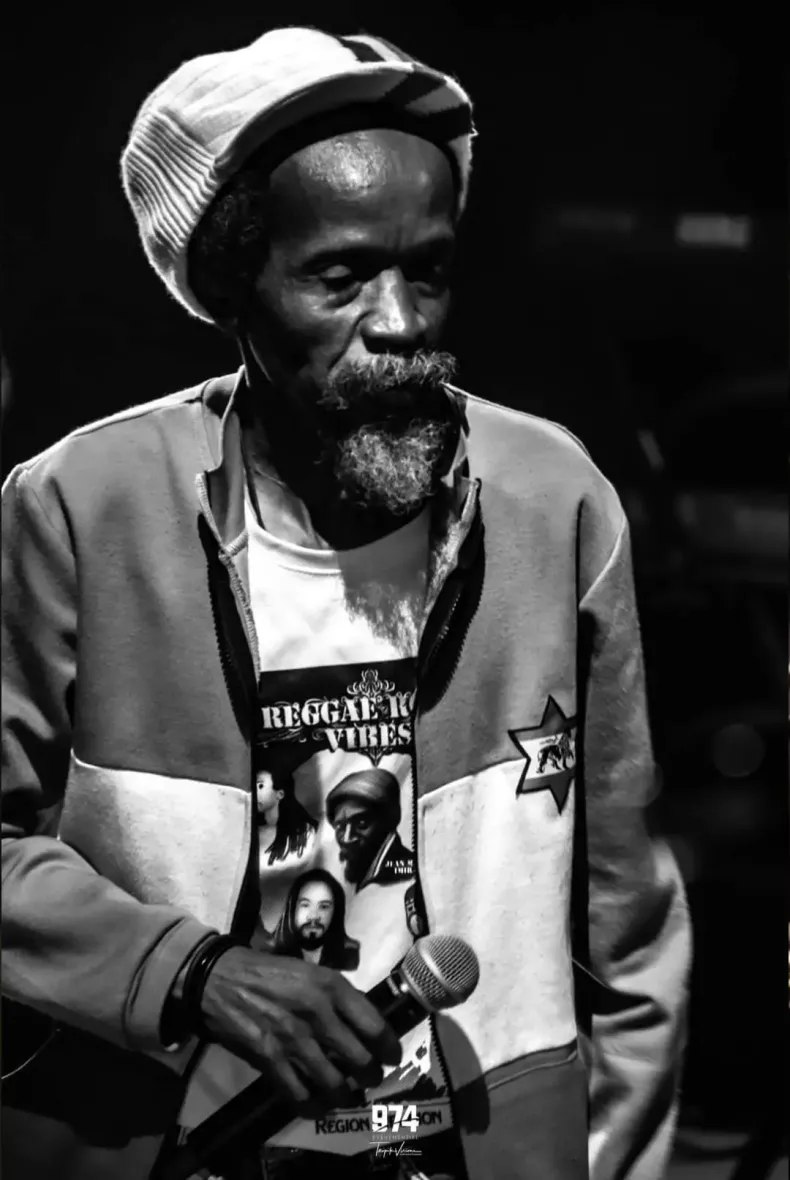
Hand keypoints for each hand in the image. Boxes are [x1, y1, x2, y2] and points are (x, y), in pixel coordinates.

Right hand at [198, 947, 400, 1113]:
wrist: (222, 979)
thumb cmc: (270, 972)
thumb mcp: (310, 971)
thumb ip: (337, 994)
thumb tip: (363, 1018)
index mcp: (331, 987)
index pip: (374, 1025)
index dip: (389, 1047)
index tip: (392, 1056)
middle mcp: (318, 1014)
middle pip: (360, 1060)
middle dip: (371, 1075)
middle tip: (370, 1078)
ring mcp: (294, 1040)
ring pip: (334, 1084)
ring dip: (345, 1095)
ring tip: (345, 1094)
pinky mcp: (271, 1060)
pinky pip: (300, 1095)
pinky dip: (312, 1106)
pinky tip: (316, 1105)